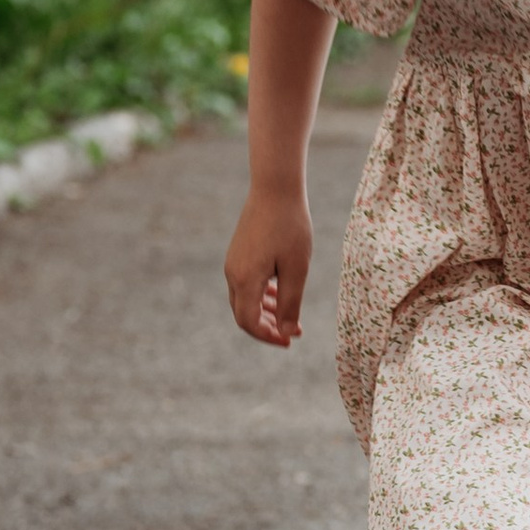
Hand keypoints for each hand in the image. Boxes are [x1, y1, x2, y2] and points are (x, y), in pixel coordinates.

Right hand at [225, 189, 313, 344]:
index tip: (291, 340)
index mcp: (245, 280)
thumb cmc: (290, 226)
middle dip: (268, 327)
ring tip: (292, 317)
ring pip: (245, 300)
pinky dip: (263, 295)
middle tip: (294, 333)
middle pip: (245, 314)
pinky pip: (246, 284)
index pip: (249, 322)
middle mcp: (233, 273)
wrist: (275, 189)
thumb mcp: (296, 269)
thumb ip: (291, 303)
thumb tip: (287, 333)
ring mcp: (233, 263)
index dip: (269, 336)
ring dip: (267, 312)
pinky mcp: (238, 254)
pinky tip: (281, 294)